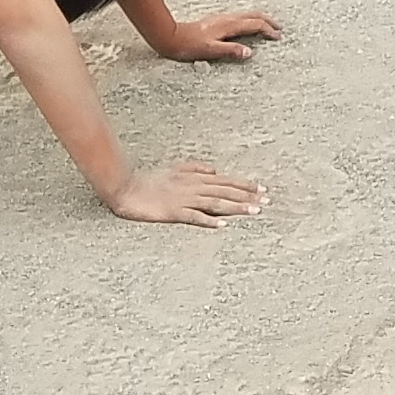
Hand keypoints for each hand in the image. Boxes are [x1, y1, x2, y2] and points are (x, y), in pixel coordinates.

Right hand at [108, 161, 266, 222]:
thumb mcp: (175, 170)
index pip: (225, 181)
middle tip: (268, 201)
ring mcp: (184, 199)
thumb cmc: (150, 181)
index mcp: (194, 177)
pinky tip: (222, 225)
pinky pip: (193, 217)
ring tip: (254, 211)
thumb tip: (214, 170)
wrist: (126, 188)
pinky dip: (208, 220)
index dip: (244, 185)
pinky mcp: (173, 212)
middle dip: (248, 196)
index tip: (262, 189)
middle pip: (226, 191)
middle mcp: (193, 187)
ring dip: (236, 207)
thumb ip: (195, 168)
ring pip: (215, 203)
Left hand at [150, 9, 282, 63]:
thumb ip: (231, 51)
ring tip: (268, 26)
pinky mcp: (217, 21)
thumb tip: (250, 52)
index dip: (268, 30)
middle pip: (253, 15)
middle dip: (268, 20)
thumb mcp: (212, 51)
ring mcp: (222, 18)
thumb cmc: (190, 45)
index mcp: (229, 25)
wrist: (172, 37)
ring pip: (247, 14)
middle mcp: (227, 19)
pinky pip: (240, 17)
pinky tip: (248, 26)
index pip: (255, 24)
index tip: (277, 37)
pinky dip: (250, 20)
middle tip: (279, 28)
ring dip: (260, 19)